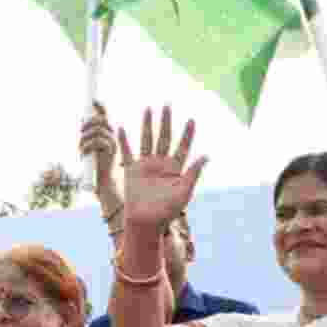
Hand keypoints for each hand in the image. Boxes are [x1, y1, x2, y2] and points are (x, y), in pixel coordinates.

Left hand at [78, 101, 116, 185]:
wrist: (99, 178)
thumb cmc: (92, 162)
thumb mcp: (87, 146)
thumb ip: (86, 135)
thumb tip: (81, 123)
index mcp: (105, 133)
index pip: (104, 117)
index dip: (100, 107)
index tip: (93, 100)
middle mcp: (111, 135)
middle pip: (100, 120)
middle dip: (88, 124)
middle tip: (80, 131)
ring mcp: (112, 142)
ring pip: (97, 130)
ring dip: (85, 138)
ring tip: (80, 148)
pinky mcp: (111, 149)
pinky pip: (97, 141)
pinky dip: (87, 146)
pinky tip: (83, 153)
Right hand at [117, 106, 206, 240]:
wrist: (145, 221)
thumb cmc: (166, 211)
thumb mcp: (184, 192)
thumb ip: (193, 173)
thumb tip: (206, 156)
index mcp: (175, 169)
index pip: (182, 146)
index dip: (187, 134)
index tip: (191, 120)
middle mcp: (161, 164)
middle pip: (164, 137)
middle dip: (166, 121)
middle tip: (167, 105)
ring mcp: (146, 165)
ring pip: (147, 139)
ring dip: (148, 124)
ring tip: (148, 109)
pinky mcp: (132, 170)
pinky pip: (127, 152)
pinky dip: (123, 140)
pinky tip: (121, 128)